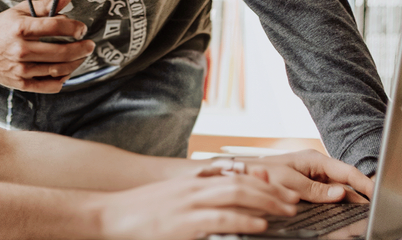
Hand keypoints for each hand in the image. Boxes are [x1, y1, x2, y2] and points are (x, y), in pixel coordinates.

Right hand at [0, 0, 93, 92]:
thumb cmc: (2, 27)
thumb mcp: (20, 11)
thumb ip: (46, 5)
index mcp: (20, 28)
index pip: (56, 26)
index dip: (74, 27)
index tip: (81, 28)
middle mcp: (20, 50)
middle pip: (61, 52)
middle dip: (81, 48)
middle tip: (90, 45)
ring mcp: (20, 69)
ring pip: (58, 70)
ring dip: (75, 63)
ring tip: (81, 56)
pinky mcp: (20, 83)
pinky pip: (49, 86)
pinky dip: (62, 79)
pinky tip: (66, 71)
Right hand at [88, 171, 298, 239]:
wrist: (108, 214)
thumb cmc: (139, 211)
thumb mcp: (172, 197)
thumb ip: (197, 194)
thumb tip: (222, 199)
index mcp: (192, 182)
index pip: (236, 176)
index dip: (264, 183)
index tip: (283, 191)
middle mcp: (194, 189)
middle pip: (243, 183)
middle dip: (272, 192)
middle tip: (293, 202)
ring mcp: (188, 205)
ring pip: (237, 196)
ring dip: (266, 203)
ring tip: (286, 211)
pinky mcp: (183, 224)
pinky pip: (220, 219)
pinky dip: (243, 220)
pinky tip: (260, 224)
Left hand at [209, 151, 373, 202]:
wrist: (243, 175)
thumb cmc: (262, 173)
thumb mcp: (288, 181)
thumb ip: (315, 189)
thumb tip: (341, 193)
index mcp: (315, 160)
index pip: (347, 171)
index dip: (364, 183)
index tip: (377, 194)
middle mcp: (316, 167)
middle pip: (345, 182)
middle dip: (359, 194)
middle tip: (373, 208)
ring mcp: (313, 177)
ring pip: (337, 190)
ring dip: (349, 200)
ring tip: (362, 211)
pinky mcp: (308, 187)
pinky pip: (327, 195)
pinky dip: (336, 203)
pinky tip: (344, 210)